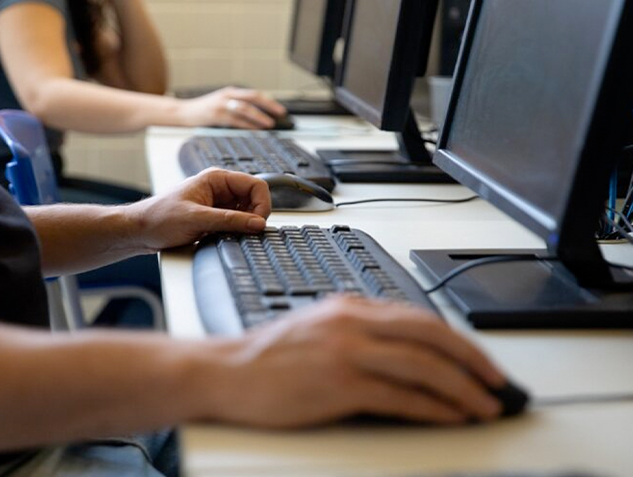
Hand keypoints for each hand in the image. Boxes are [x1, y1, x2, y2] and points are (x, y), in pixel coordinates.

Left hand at [131, 168, 270, 251]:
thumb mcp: (196, 219)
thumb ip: (229, 221)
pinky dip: (236, 232)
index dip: (262, 204)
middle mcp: (220, 190)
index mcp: (216, 179)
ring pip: (247, 213)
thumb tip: (257, 223)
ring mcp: (218, 205)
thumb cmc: (158, 218)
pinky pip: (236, 224)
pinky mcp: (214, 219)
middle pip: (254, 200)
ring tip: (230, 235)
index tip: (258, 223)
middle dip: (254, 217)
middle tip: (247, 233)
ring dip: (245, 226)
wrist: (139, 231)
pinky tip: (224, 238)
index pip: (255, 185)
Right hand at [177, 87, 287, 129]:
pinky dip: (247, 125)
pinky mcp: (216, 115)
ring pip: (245, 108)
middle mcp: (227, 96)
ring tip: (270, 124)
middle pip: (253, 97)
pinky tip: (255, 130)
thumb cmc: (203, 111)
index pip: (254, 94)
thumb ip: (235, 106)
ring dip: (259, 116)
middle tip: (281, 113)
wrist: (182, 112)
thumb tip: (255, 117)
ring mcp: (221, 105)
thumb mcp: (220, 103)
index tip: (280, 109)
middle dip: (269, 105)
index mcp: (230, 92)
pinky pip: (236, 120)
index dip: (268, 101)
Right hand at [203, 296, 506, 426]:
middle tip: (498, 382)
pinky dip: (432, 408)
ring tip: (485, 406)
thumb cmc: (268, 357)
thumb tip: (406, 353)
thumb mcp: (318, 329)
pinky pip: (399, 396)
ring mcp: (345, 352)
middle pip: (430, 336)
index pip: (419, 317)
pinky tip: (450, 417)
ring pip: (422, 366)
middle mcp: (352, 323)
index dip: (458, 341)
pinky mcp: (338, 385)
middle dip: (473, 361)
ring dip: (462, 389)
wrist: (225, 372)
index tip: (479, 360)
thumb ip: (359, 333)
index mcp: (349, 307)